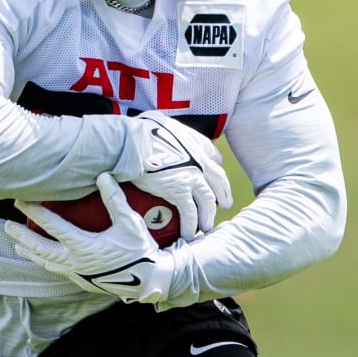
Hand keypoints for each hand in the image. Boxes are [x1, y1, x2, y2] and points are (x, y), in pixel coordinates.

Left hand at [5, 173, 176, 303]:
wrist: (150, 281)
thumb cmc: (140, 250)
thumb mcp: (129, 223)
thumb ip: (114, 200)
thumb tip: (103, 176)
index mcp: (85, 246)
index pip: (53, 226)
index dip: (35, 212)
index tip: (22, 201)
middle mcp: (76, 262)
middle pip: (42, 248)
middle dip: (23, 235)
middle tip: (7, 225)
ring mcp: (78, 274)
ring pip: (47, 262)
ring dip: (30, 252)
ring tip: (16, 243)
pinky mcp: (82, 281)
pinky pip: (57, 271)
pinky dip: (45, 263)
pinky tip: (40, 259)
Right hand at [129, 110, 232, 236]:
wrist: (132, 142)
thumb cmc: (138, 131)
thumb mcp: (158, 122)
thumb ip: (164, 130)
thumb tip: (152, 130)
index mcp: (194, 143)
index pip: (212, 155)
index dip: (214, 165)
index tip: (213, 174)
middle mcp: (199, 160)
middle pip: (217, 180)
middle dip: (222, 192)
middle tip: (224, 204)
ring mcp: (192, 176)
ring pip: (207, 200)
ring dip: (208, 215)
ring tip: (206, 227)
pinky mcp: (180, 190)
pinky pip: (190, 213)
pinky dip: (190, 225)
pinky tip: (188, 234)